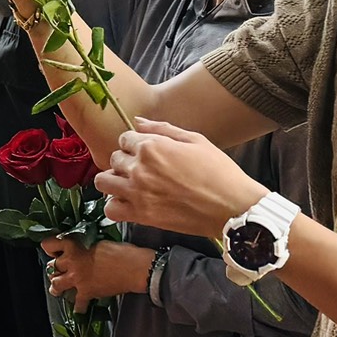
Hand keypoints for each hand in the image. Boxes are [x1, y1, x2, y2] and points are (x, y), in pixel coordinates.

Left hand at [43, 238, 157, 309]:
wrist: (135, 268)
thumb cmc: (121, 252)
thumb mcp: (98, 242)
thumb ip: (84, 246)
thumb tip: (82, 250)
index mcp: (74, 246)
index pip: (49, 245)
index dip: (50, 247)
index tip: (54, 250)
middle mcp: (71, 263)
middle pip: (52, 266)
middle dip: (56, 268)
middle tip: (61, 269)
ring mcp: (77, 279)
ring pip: (56, 285)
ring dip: (56, 286)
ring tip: (58, 287)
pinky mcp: (86, 293)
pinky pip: (77, 304)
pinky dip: (78, 307)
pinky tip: (80, 307)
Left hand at [97, 119, 262, 236]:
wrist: (232, 207)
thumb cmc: (219, 172)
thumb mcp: (195, 140)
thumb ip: (162, 128)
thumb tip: (137, 121)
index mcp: (152, 146)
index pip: (124, 138)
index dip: (135, 143)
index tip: (146, 151)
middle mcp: (139, 168)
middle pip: (114, 158)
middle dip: (125, 161)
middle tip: (143, 169)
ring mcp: (137, 193)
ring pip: (103, 182)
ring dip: (114, 181)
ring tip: (130, 184)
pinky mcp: (141, 215)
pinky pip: (110, 210)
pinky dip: (116, 206)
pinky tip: (130, 202)